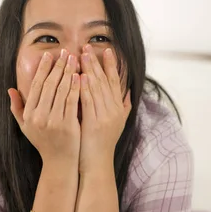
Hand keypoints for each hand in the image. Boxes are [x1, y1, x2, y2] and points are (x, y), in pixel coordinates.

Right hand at [8, 49, 80, 164]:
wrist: (60, 162)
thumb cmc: (43, 142)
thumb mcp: (25, 126)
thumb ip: (17, 108)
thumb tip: (10, 89)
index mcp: (29, 114)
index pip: (37, 86)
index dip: (43, 69)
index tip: (49, 55)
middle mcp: (39, 117)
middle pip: (50, 85)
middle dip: (58, 66)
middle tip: (65, 51)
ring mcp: (54, 122)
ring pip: (62, 90)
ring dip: (69, 72)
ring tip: (74, 59)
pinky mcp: (68, 126)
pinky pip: (73, 102)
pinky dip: (77, 87)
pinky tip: (81, 76)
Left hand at [78, 45, 131, 173]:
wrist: (97, 165)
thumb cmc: (102, 145)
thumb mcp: (117, 124)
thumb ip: (124, 107)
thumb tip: (130, 92)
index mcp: (118, 109)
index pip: (115, 82)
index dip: (111, 66)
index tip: (106, 50)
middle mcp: (114, 111)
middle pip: (105, 82)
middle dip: (96, 63)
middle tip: (88, 46)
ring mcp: (105, 117)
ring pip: (97, 89)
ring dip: (89, 70)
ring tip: (82, 55)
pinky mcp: (94, 123)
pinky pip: (89, 102)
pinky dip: (85, 88)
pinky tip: (80, 76)